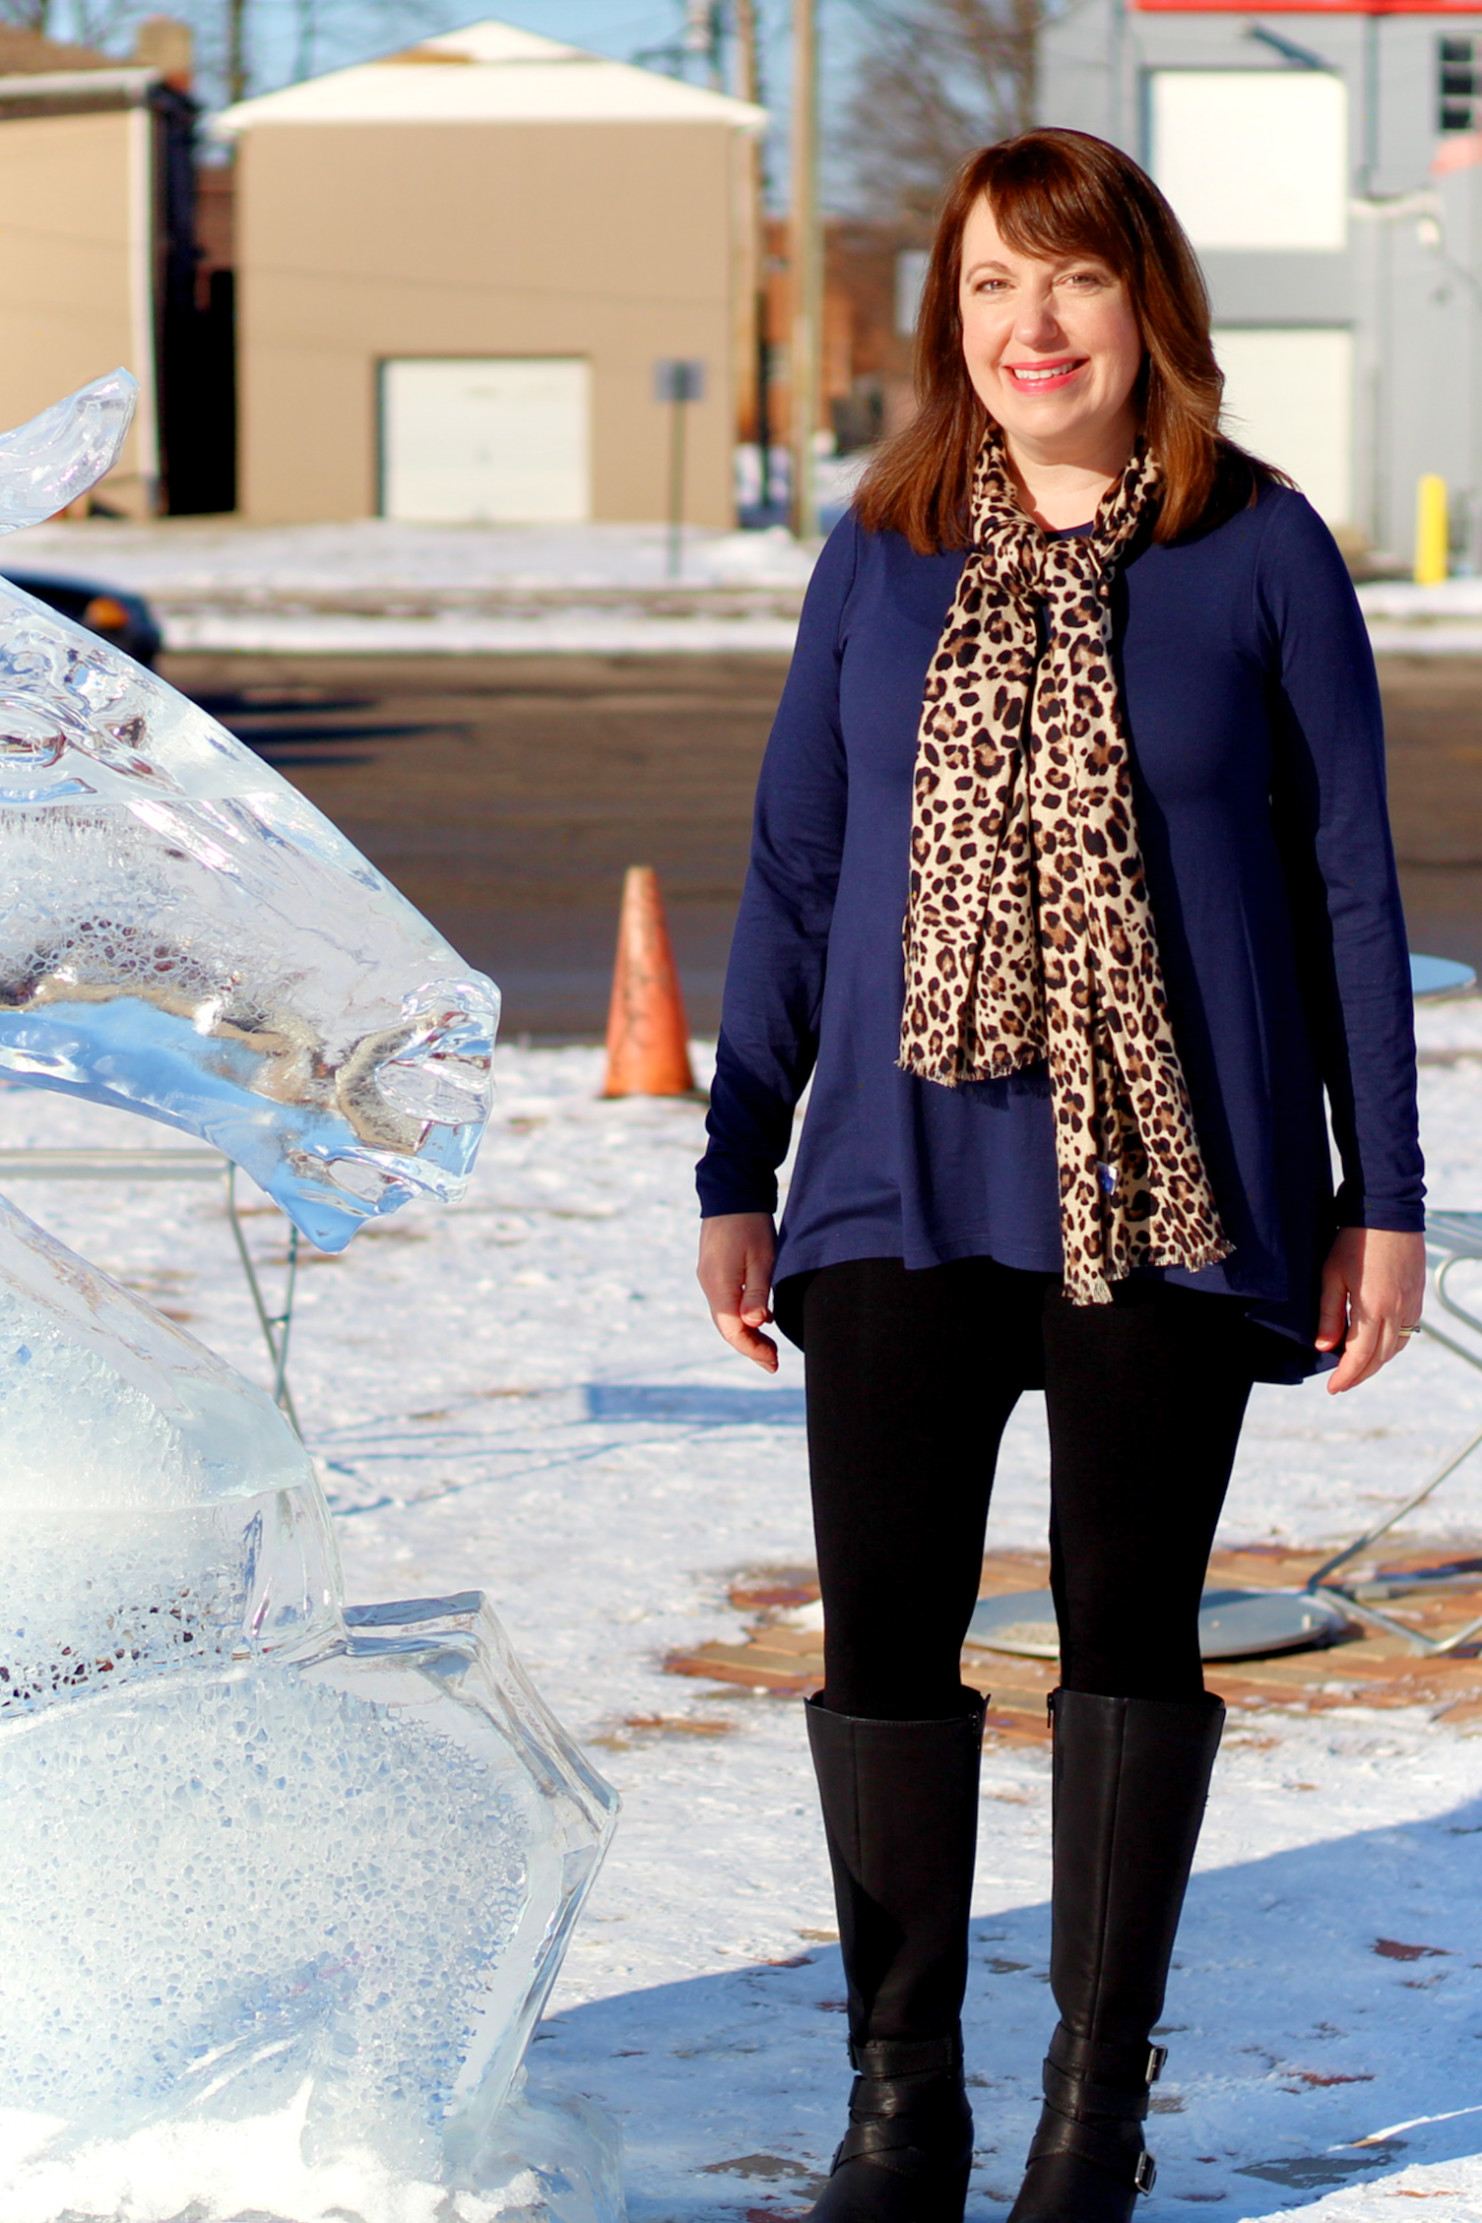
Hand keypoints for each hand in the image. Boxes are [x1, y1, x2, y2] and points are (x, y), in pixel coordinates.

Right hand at [698, 1212, 777, 1371]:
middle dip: (750, 1346)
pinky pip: (725, 1302)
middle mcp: (709, 1284)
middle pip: (726, 1327)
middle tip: (774, 1360)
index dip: (752, 1349)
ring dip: (746, 1332)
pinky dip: (741, 1316)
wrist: (732, 1190)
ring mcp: (709, 1277)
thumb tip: (754, 1324)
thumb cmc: (751, 1223)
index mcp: (719, 1284)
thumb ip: (758, 1292)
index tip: (773, 1361)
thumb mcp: (762, 1258)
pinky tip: (760, 1318)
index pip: (732, 1329)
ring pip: (725, 1316)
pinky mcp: (713, 1270)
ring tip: (769, 1345)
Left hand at [1316, 1227, 1426, 1393]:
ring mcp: (1411, 1304)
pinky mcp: (1416, 1296)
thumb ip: (1329, 1314)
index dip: (1345, 1376)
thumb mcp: (1331, 1276)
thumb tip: (1325, 1347)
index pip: (1359, 1356)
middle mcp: (1397, 1311)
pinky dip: (1391, 1345)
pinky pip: (1407, 1331)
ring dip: (1376, 1361)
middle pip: (1380, 1358)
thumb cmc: (1354, 1241)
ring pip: (1396, 1347)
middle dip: (1360, 1374)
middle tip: (1341, 1384)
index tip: (1332, 1388)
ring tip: (1356, 1367)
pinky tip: (1377, 1343)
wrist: (1388, 1212)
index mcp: (1373, 1309)